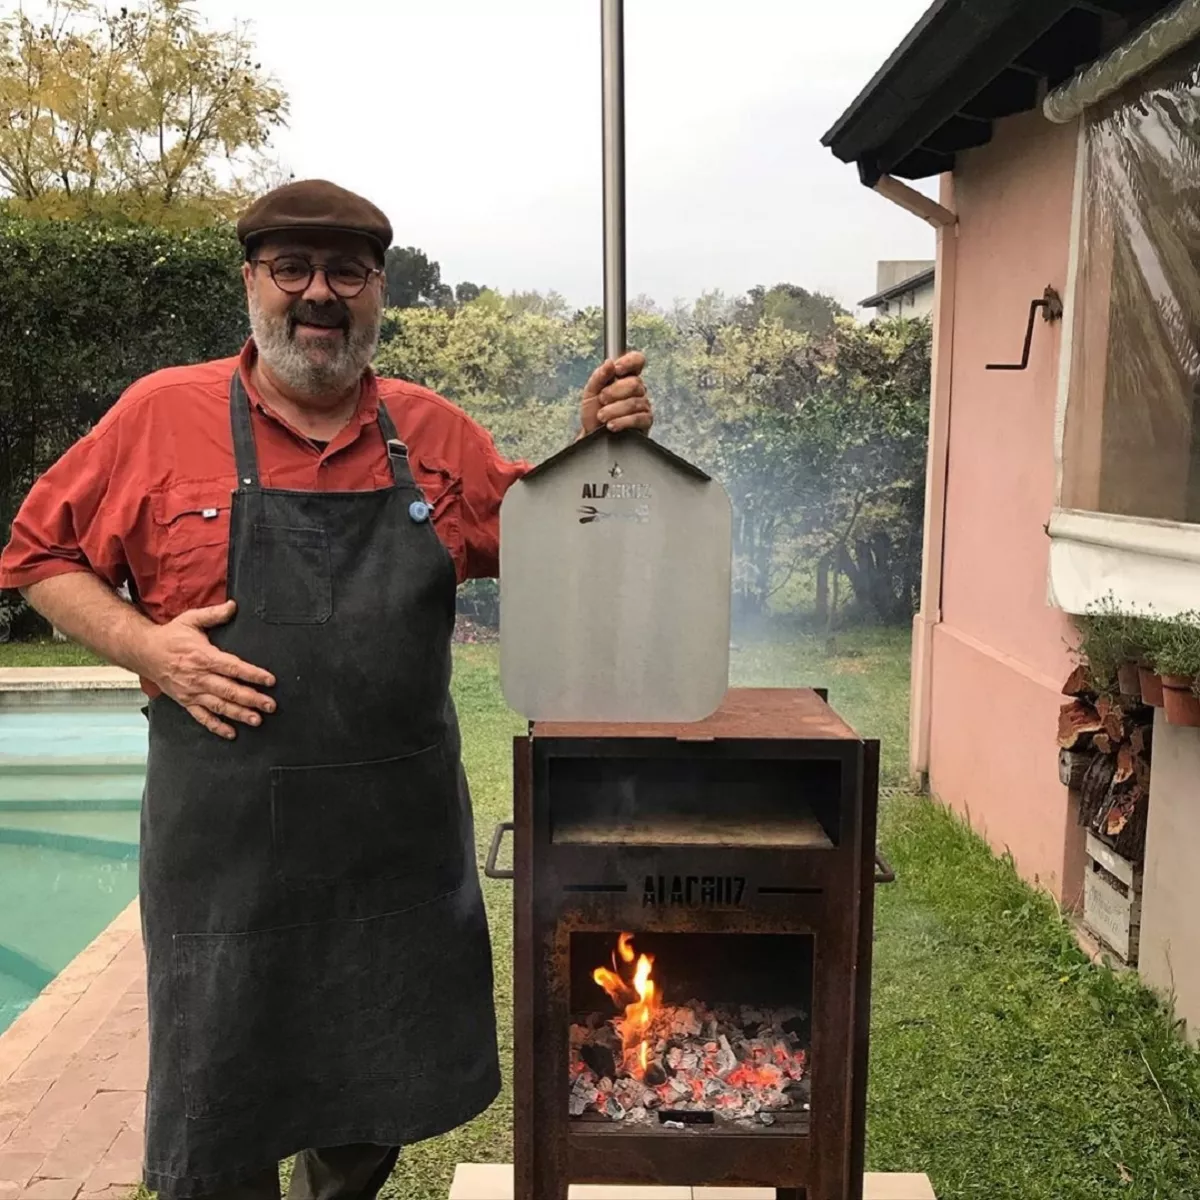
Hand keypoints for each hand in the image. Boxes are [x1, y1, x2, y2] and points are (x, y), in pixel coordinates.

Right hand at [136, 601, 275, 739]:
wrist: (144, 652)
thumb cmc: (170, 636)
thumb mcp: (191, 620)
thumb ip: (214, 614)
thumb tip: (234, 606)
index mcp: (203, 657)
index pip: (233, 667)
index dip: (252, 674)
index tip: (269, 680)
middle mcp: (199, 677)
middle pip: (229, 690)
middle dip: (251, 698)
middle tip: (270, 705)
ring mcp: (192, 692)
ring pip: (219, 706)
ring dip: (238, 714)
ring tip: (256, 719)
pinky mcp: (186, 701)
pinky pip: (202, 717)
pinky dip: (216, 726)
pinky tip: (231, 733)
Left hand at [580, 351, 652, 435]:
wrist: (592, 434)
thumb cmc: (593, 412)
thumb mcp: (590, 392)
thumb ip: (599, 376)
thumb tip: (609, 363)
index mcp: (625, 377)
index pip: (637, 360)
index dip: (630, 362)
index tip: (616, 370)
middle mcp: (637, 389)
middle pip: (635, 383)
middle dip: (614, 392)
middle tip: (601, 400)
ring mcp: (643, 405)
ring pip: (634, 402)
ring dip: (614, 410)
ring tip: (602, 417)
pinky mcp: (645, 421)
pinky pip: (638, 418)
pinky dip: (622, 422)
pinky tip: (611, 425)